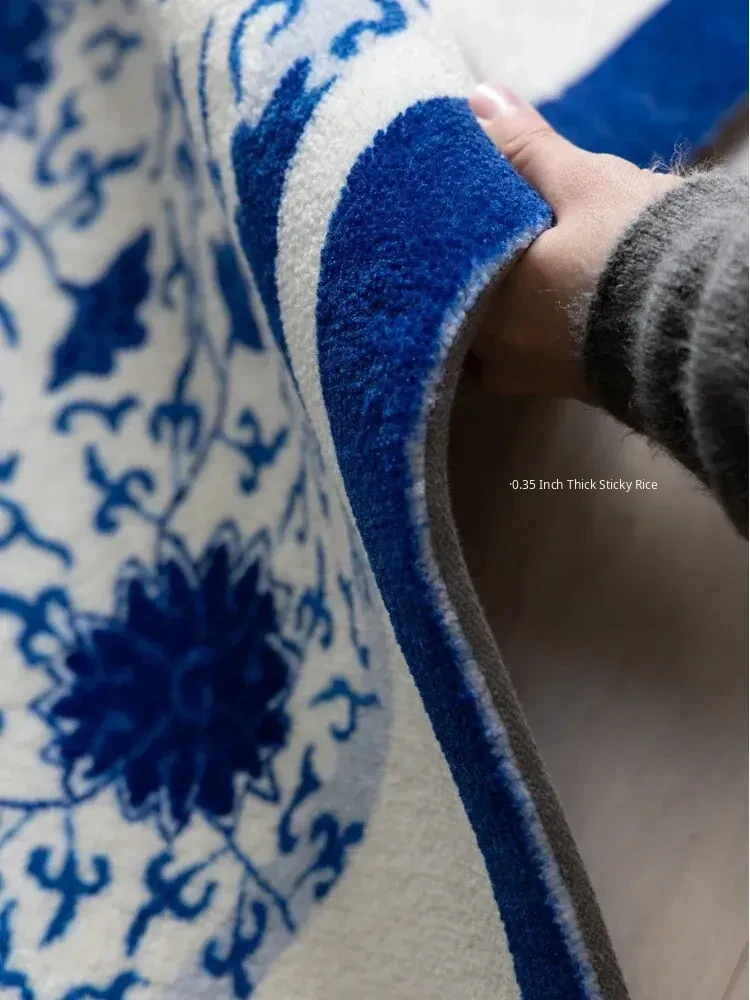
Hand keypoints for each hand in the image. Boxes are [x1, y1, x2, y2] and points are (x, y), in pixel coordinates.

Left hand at [467, 84, 679, 400]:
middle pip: (454, 300)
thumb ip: (526, 147)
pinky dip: (514, 327)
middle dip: (464, 267)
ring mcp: (521, 374)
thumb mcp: (584, 184)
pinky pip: (512, 355)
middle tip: (479, 232)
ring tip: (506, 264)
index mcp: (484, 297)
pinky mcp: (553, 387)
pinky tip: (530, 303)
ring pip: (482, 331)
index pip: (439, 260)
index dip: (444, 230)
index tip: (452, 205)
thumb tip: (480, 103)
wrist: (698, 323)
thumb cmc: (638, 252)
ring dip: (488, 300)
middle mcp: (491, 347)